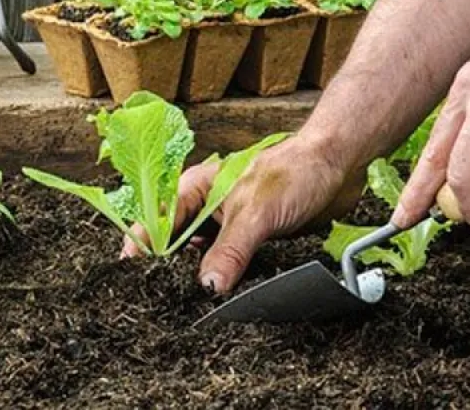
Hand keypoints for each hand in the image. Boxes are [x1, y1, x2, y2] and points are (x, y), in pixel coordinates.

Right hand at [120, 136, 363, 293]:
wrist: (336, 167)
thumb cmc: (294, 171)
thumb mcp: (255, 214)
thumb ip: (230, 251)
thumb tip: (208, 287)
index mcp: (195, 189)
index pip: (157, 221)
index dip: (143, 247)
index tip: (133, 275)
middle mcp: (206, 208)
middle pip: (175, 244)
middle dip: (169, 269)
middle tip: (163, 298)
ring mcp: (226, 225)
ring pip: (201, 258)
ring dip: (198, 277)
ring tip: (189, 302)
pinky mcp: (248, 241)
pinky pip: (227, 266)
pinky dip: (223, 280)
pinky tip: (222, 296)